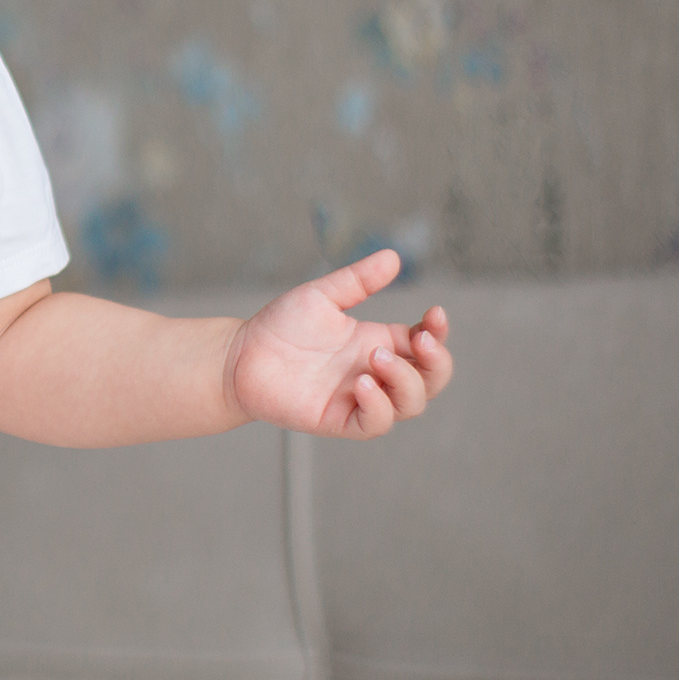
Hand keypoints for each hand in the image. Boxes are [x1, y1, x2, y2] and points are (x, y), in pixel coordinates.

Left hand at [225, 250, 453, 439]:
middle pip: (431, 379)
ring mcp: (361, 398)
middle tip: (419, 339)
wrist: (240, 355)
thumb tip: (393, 256)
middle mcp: (376, 372)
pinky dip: (378, 405)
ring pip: (410, 403)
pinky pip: (376, 423)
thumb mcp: (322, 296)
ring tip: (376, 356)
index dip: (438, 332)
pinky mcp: (340, 420)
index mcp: (378, 342)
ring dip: (405, 380)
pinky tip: (363, 383)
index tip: (434, 312)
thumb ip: (358, 280)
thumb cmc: (280, 326)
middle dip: (436, 361)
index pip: (426, 344)